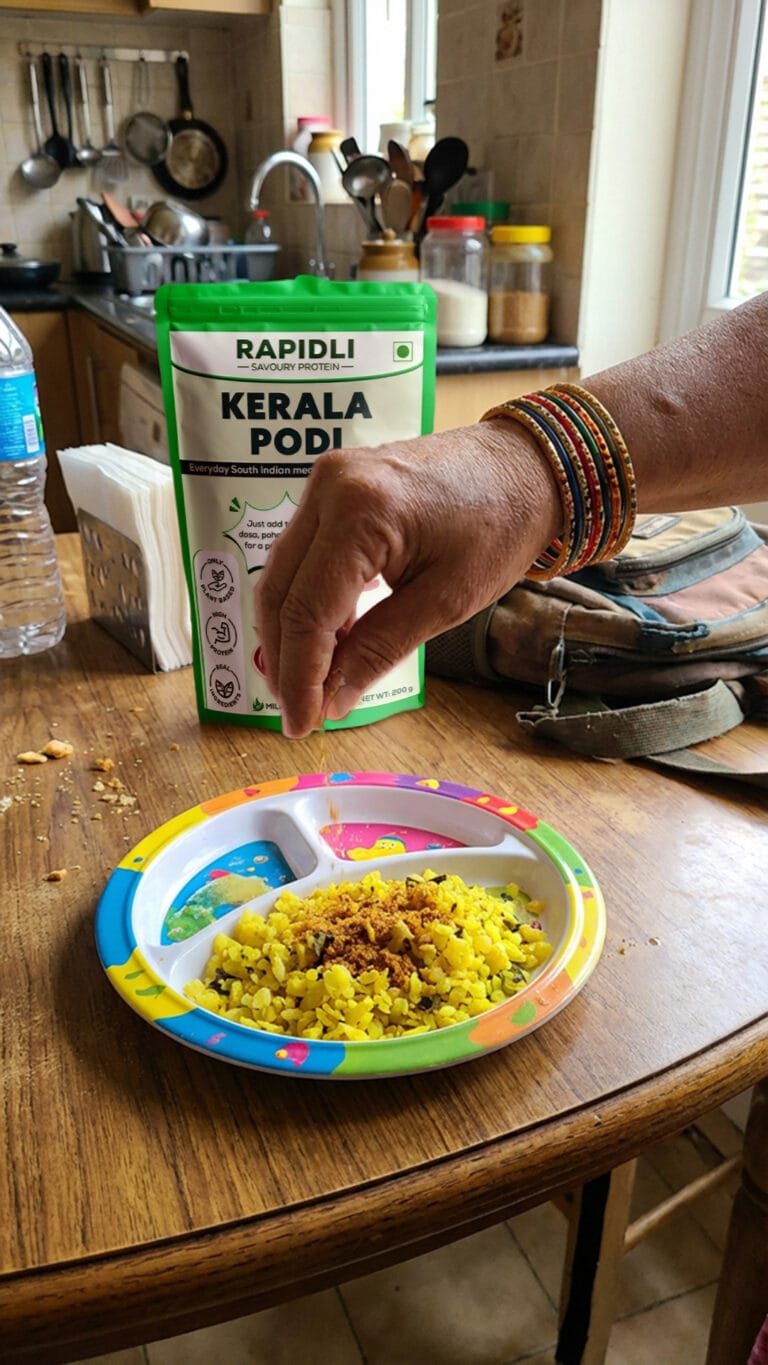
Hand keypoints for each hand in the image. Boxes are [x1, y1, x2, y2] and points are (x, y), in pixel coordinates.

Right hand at [255, 419, 560, 736]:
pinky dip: (308, 601)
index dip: (299, 677)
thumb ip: (379, 649)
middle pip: (279, 591)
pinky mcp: (332, 488)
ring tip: (312, 685)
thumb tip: (333, 699)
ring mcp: (325, 482)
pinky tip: (328, 642)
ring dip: (291, 633)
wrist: (525, 467)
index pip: (306, 611)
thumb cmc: (500, 525)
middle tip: (301, 712)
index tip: (302, 724)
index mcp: (360, 513)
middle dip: (284, 660)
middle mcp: (328, 488)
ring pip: (282, 574)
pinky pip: (302, 555)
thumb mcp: (446, 601)